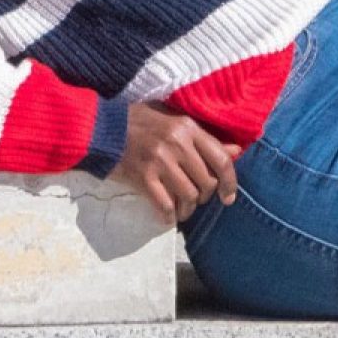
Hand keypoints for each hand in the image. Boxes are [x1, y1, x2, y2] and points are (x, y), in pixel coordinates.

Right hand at [113, 100, 240, 225]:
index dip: (230, 182)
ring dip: (188, 208)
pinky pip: (165, 204)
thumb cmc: (140, 121)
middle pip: (206, 181)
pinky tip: (168, 217)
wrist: (102, 127)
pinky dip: (169, 215)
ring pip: (188, 195)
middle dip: (205, 196)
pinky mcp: (143, 177)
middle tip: (197, 198)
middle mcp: (178, 144)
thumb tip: (235, 151)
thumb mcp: (175, 120)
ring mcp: (160, 161)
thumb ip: (205, 137)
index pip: (221, 159)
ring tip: (183, 209)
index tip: (229, 197)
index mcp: (188, 127)